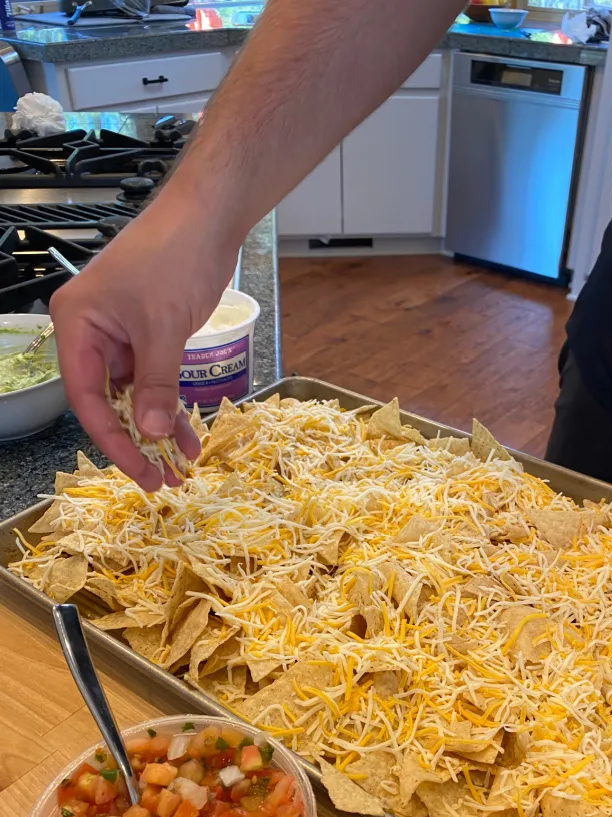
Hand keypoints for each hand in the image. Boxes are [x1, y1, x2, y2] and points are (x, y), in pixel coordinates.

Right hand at [50, 198, 238, 489]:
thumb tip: (151, 434)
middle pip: (107, 401)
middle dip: (136, 441)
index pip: (85, 397)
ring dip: (157, 428)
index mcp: (77, 325)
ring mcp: (120, 333)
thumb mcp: (164, 328)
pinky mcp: (148, 333)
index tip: (138, 470)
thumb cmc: (175, 258)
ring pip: (134, 395)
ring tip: (180, 466)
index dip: (111, 439)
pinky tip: (188, 434)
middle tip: (160, 479)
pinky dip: (170, 404)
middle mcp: (91, 332)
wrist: (209, 216)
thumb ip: (157, 384)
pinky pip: (154, 379)